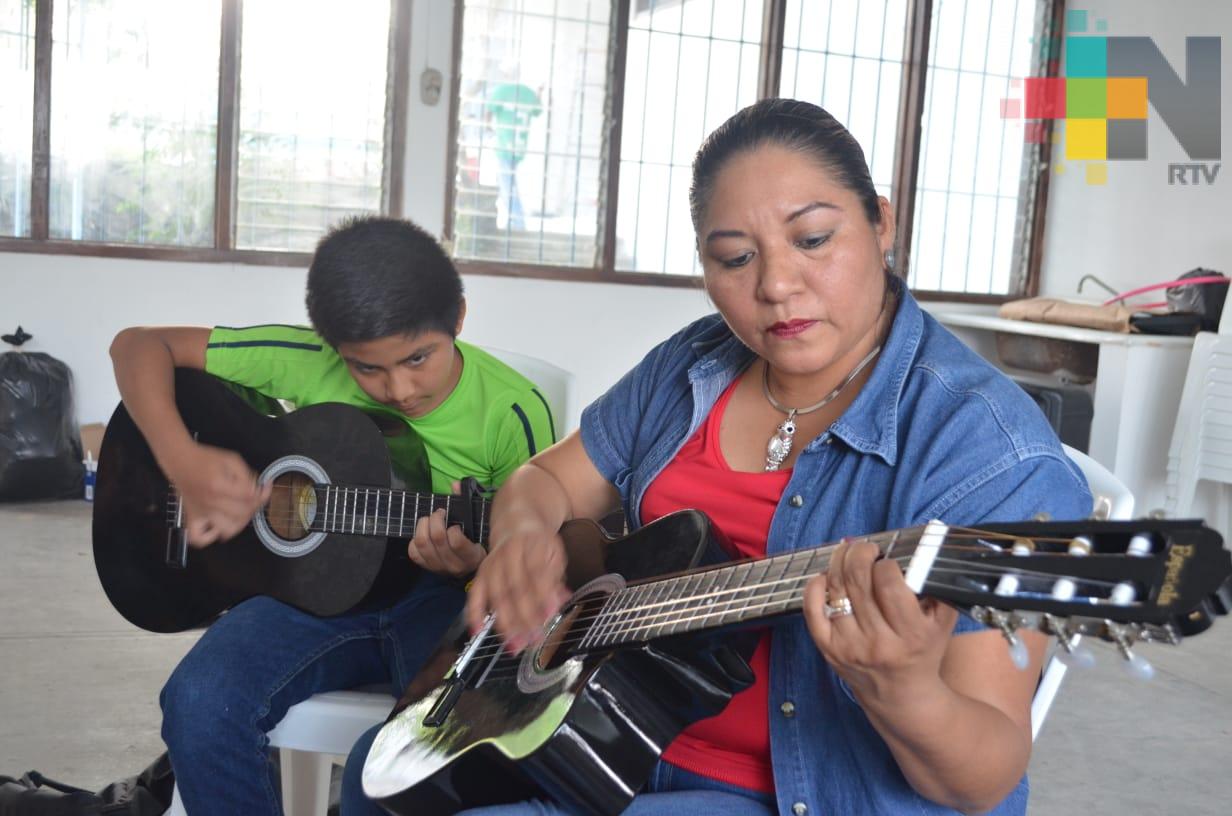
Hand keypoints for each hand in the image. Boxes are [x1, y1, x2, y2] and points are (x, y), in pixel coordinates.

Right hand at [163, 442, 269, 547]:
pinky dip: (210, 537)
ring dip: (239, 523)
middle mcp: (209, 502)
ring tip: (240, 513)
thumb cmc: (204, 459)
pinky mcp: (192, 518)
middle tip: (253, 498)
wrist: (180, 460)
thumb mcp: (232, 459)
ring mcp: (200, 512)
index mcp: (219, 485)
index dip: (262, 491)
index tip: (264, 487)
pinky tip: (217, 526)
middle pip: (242, 514)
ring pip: (228, 530)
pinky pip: (199, 538)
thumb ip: (248, 476)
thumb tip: (259, 490)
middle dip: (254, 505)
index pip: (250, 497)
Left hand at [407, 483, 485, 577]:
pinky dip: (415, 539)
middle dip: (436, 519)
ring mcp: (438, 567)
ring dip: (424, 525)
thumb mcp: (476, 526)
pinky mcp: (425, 567)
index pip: (456, 541)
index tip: (455, 524)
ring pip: (422, 542)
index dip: (453, 528)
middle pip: (437, 537)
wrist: (468, 568)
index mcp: (471, 556)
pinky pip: (413, 551)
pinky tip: (424, 533)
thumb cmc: (474, 542)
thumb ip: (466, 502)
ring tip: (429, 520)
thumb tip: (455, 485)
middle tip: (439, 514)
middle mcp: (454, 565)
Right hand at [465, 522, 569, 652]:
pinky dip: (474, 612)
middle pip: (517, 588)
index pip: (538, 572)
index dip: (544, 595)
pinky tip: (477, 631)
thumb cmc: (539, 545)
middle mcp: (511, 553)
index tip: (551, 615)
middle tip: (534, 640)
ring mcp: (493, 563)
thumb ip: (556, 580)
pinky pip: (475, 594)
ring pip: (498, 595)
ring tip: (515, 645)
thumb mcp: (555, 555)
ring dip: (505, 623)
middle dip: (526, 617)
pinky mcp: (481, 572)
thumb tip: (559, 602)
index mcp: (534, 545)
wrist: (516, 525)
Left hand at [803, 538, 957, 705]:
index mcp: (911, 635)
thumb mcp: (942, 623)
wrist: (902, 695)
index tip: (888, 561)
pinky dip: (815, 586)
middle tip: (865, 548)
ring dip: (839, 562)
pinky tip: (826, 576)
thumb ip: (939, 588)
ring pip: (835, 589)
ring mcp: (849, 647)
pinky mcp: (828, 649)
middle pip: (858, 581)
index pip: (889, 584)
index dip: (885, 563)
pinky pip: (812, 610)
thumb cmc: (923, 651)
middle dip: (859, 553)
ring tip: (848, 553)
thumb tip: (924, 550)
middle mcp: (878, 643)